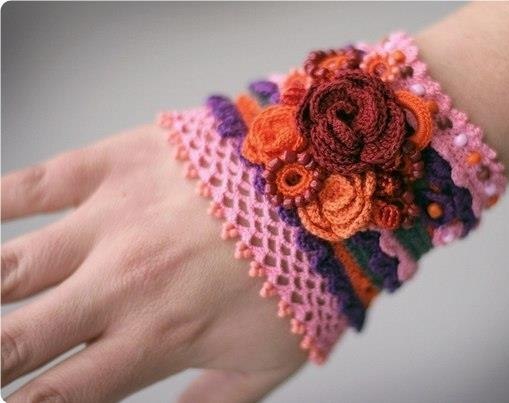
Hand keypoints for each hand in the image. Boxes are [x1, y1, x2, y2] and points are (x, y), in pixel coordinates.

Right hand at [1, 124, 305, 402]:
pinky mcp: (118, 164)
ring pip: (6, 268)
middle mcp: (122, 285)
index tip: (9, 396)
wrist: (331, 183)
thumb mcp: (264, 363)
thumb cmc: (304, 272)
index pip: (54, 398)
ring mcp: (114, 220)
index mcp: (156, 340)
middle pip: (13, 342)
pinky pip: (30, 185)